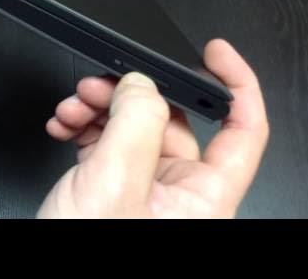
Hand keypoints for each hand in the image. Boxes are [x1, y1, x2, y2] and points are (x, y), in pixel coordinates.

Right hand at [38, 39, 268, 217]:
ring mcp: (144, 192)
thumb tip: (142, 84)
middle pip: (169, 120)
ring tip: (70, 110)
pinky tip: (64, 128)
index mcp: (202, 199)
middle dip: (129, 94)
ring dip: (98, 109)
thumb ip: (135, 126)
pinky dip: (85, 128)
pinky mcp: (113, 190)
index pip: (243, 131)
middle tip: (97, 86)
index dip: (236, 84)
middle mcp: (178, 194)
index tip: (214, 54)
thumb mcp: (113, 186)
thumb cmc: (82, 253)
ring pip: (132, 128)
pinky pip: (107, 144)